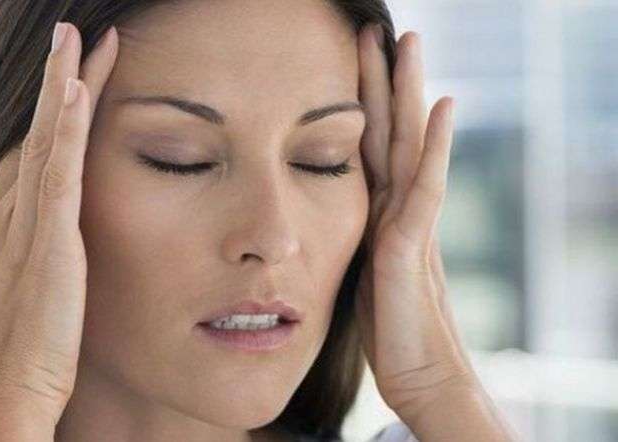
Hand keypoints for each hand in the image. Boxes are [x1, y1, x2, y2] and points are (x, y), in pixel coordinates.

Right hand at [0, 22, 117, 435]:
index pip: (21, 151)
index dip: (43, 112)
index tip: (64, 73)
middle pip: (35, 135)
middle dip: (57, 81)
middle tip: (73, 33)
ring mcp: (19, 226)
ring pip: (46, 143)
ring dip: (64, 86)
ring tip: (81, 38)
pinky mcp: (46, 244)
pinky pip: (57, 176)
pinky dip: (65, 132)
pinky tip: (76, 90)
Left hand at [354, 25, 478, 421]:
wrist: (420, 377)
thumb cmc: (389, 331)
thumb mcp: (360, 273)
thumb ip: (352, 240)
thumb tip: (330, 223)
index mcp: (378, 214)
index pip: (369, 147)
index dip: (363, 104)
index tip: (357, 62)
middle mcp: (398, 208)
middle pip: (391, 132)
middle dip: (386, 81)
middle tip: (385, 30)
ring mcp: (410, 224)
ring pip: (408, 145)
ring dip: (409, 93)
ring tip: (411, 43)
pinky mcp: (412, 248)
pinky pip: (424, 188)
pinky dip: (434, 147)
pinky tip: (441, 107)